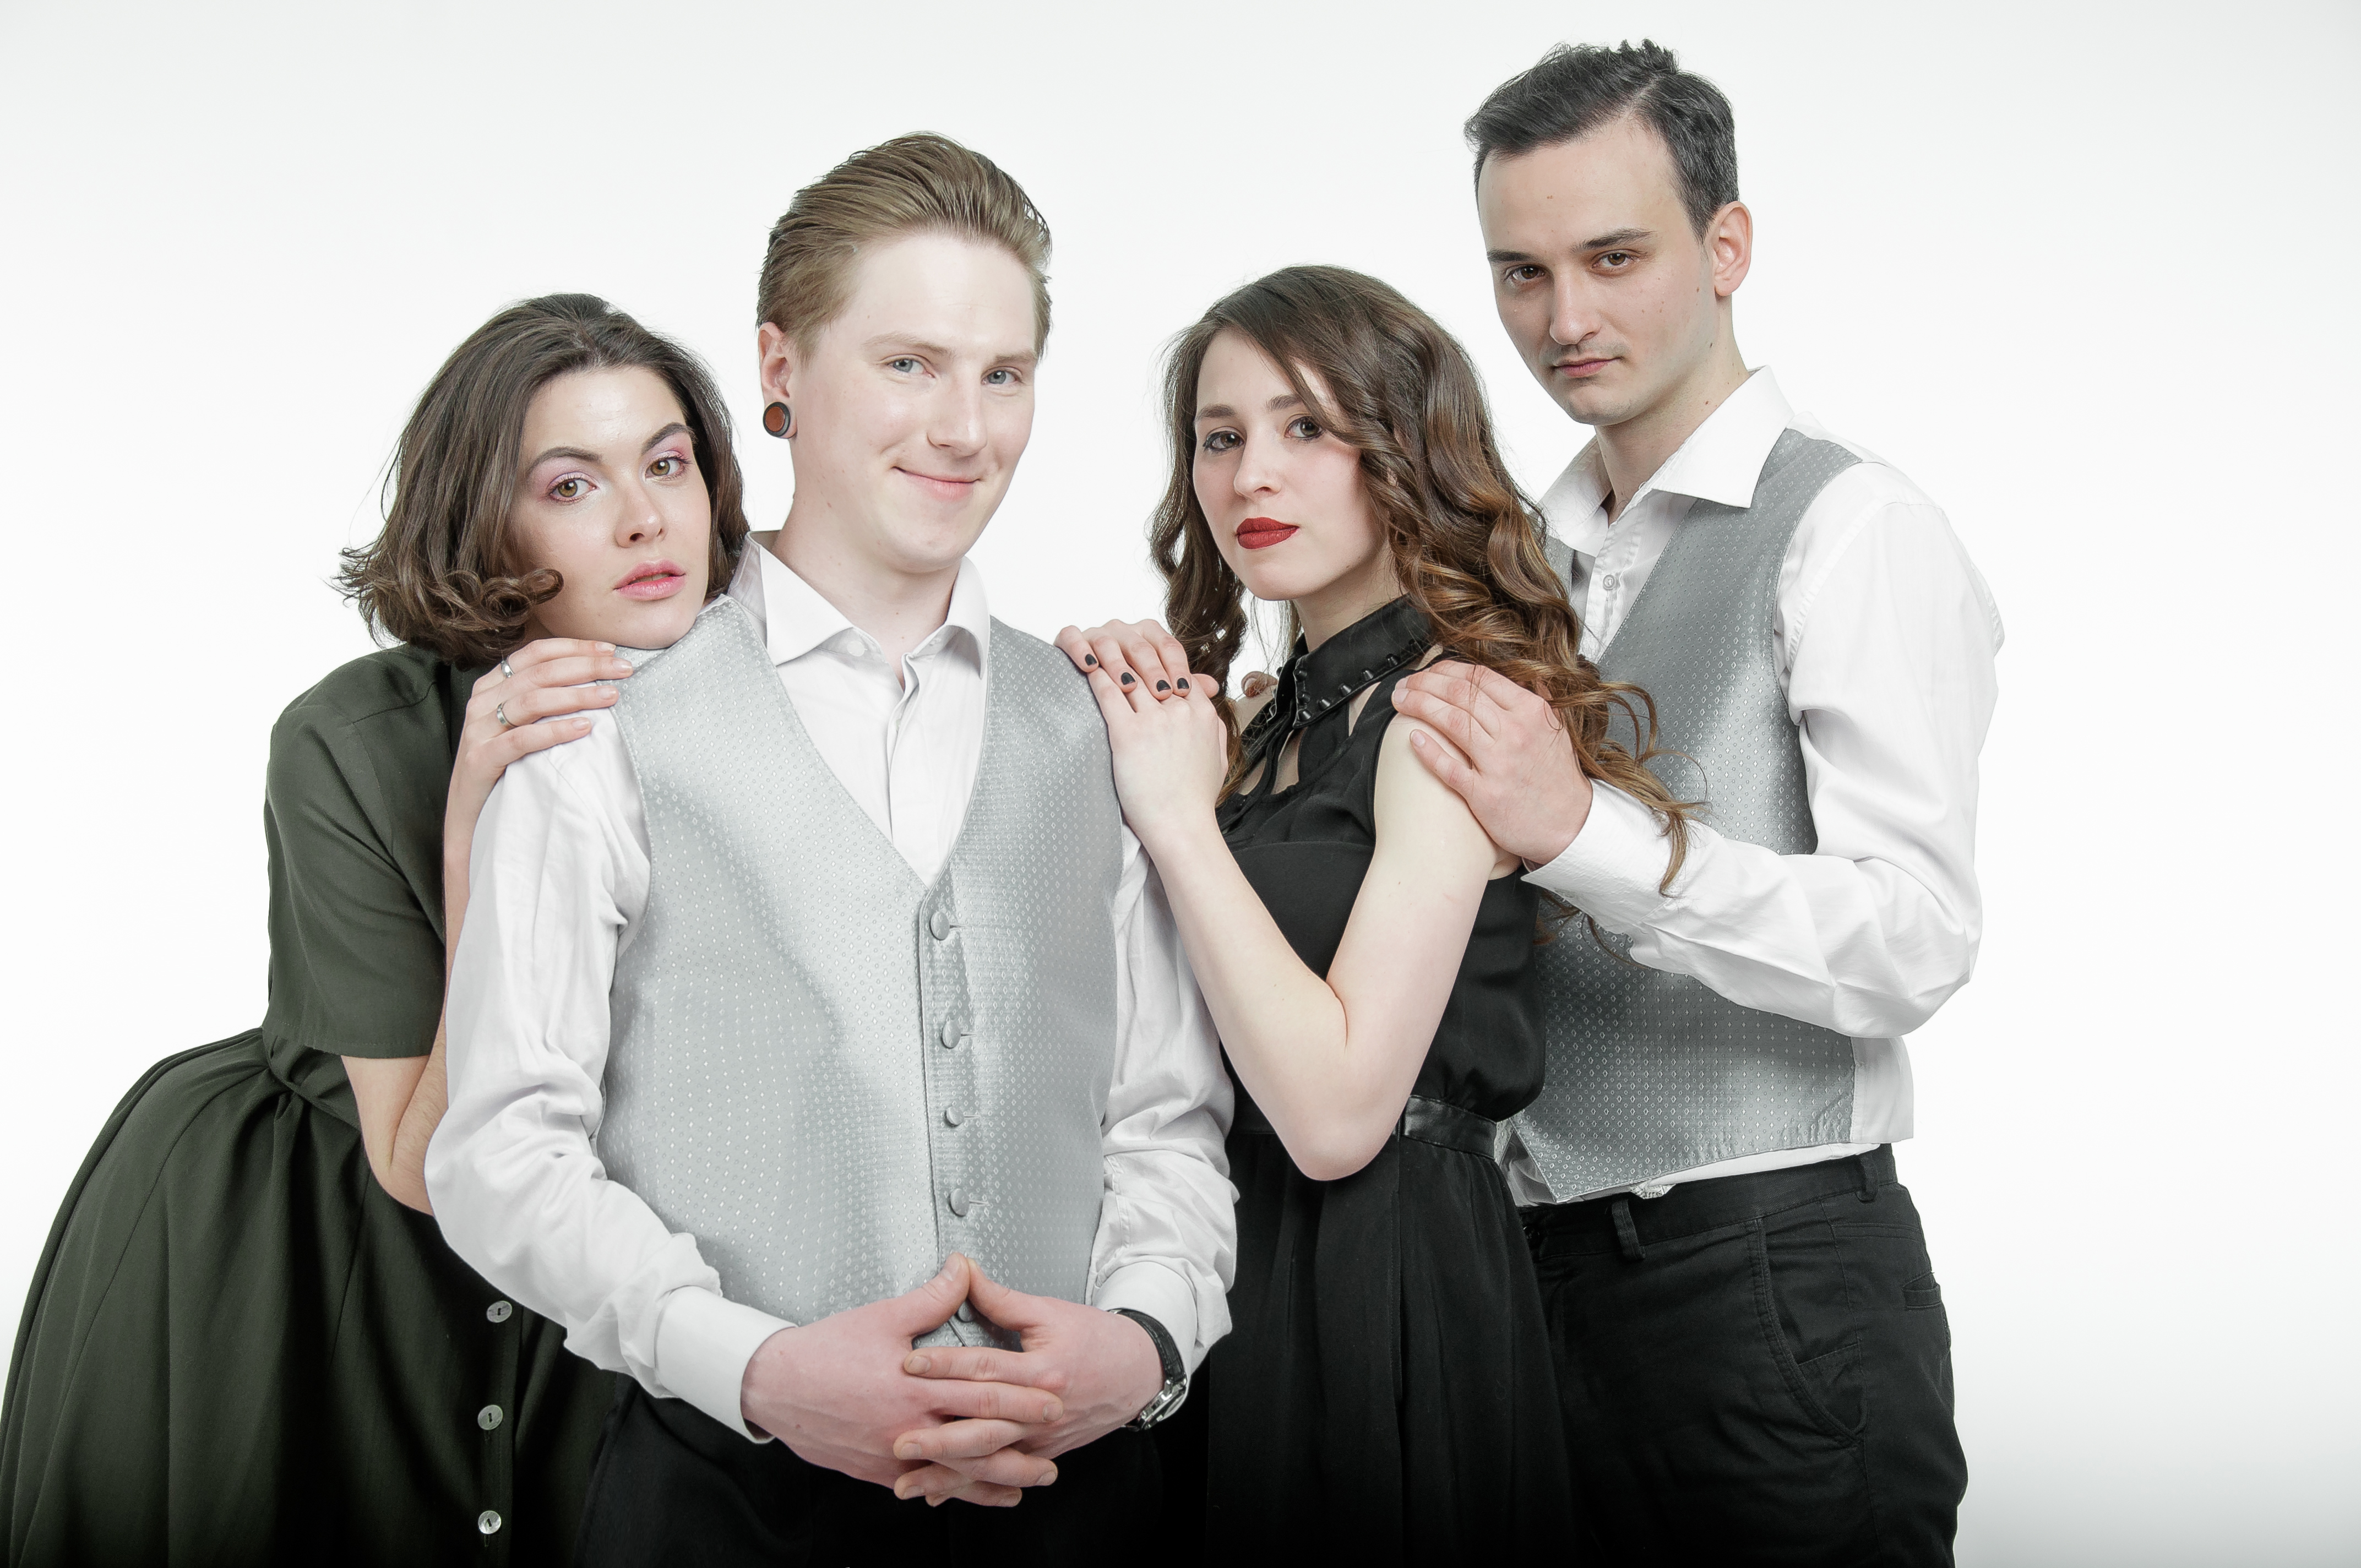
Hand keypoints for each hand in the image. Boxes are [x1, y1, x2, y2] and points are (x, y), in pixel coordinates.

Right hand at [445, 639, 634, 891]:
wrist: (469, 820)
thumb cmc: (505, 769)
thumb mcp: (520, 727)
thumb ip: (543, 701)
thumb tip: (596, 681)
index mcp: (491, 686)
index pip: (535, 653)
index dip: (574, 647)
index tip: (611, 650)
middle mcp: (481, 702)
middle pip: (539, 673)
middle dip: (586, 667)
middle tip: (624, 670)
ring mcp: (478, 731)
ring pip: (532, 700)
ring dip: (577, 695)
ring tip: (612, 696)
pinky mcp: (480, 760)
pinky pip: (521, 739)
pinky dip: (555, 730)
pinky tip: (584, 728)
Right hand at [739, 1256, 1064, 1505]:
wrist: (776, 1386)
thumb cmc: (826, 1351)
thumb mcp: (883, 1317)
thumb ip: (932, 1298)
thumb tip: (963, 1269)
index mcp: (914, 1385)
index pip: (982, 1392)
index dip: (1021, 1396)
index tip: (1053, 1395)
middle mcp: (909, 1425)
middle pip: (978, 1437)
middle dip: (1022, 1442)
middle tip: (1054, 1443)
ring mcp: (894, 1453)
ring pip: (956, 1471)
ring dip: (997, 1478)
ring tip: (1029, 1481)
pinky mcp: (879, 1471)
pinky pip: (925, 1485)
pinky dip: (955, 1491)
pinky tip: (976, 1493)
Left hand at [892, 1263, 1165, 1503]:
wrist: (1137, 1372)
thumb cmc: (1096, 1339)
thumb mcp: (1048, 1311)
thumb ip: (1000, 1297)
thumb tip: (962, 1271)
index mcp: (1043, 1370)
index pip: (985, 1368)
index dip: (944, 1365)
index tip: (907, 1365)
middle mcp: (1041, 1410)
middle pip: (984, 1426)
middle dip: (939, 1437)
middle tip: (900, 1438)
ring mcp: (1042, 1438)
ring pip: (990, 1460)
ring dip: (949, 1473)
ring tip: (910, 1480)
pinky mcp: (1043, 1453)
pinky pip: (1002, 1474)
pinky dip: (971, 1486)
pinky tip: (941, 1493)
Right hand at [1054, 618, 1190, 699]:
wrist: (1085, 707)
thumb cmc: (1127, 702)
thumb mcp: (1156, 698)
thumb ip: (1182, 687)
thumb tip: (1214, 687)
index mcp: (1149, 640)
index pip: (1168, 646)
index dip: (1177, 667)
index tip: (1183, 691)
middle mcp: (1124, 632)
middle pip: (1141, 645)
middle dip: (1152, 670)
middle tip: (1160, 694)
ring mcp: (1097, 633)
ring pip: (1109, 641)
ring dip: (1118, 663)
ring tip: (1127, 686)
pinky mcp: (1070, 639)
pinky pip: (1073, 636)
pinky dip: (1080, 648)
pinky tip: (1089, 667)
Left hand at [1083, 657, 1229, 850]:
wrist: (1182, 827)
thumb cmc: (1194, 800)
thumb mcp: (1217, 757)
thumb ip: (1214, 728)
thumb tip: (1210, 709)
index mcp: (1202, 713)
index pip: (1177, 671)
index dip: (1155, 662)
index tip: (1138, 657)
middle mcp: (1180, 710)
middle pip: (1150, 669)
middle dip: (1129, 655)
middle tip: (1108, 643)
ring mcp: (1156, 720)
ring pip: (1127, 675)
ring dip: (1108, 659)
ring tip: (1091, 647)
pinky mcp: (1129, 734)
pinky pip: (1108, 694)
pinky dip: (1095, 677)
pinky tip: (1084, 669)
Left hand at [1389, 661, 1592, 865]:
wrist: (1570, 826)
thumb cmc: (1559, 779)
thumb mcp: (1557, 729)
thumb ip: (1540, 698)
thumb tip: (1528, 674)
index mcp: (1530, 711)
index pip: (1480, 678)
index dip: (1447, 669)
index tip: (1429, 671)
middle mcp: (1514, 732)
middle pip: (1460, 695)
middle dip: (1425, 683)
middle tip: (1405, 683)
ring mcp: (1498, 763)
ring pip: (1451, 722)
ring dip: (1419, 706)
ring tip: (1401, 700)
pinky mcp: (1485, 794)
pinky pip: (1449, 767)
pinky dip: (1428, 750)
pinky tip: (1412, 738)